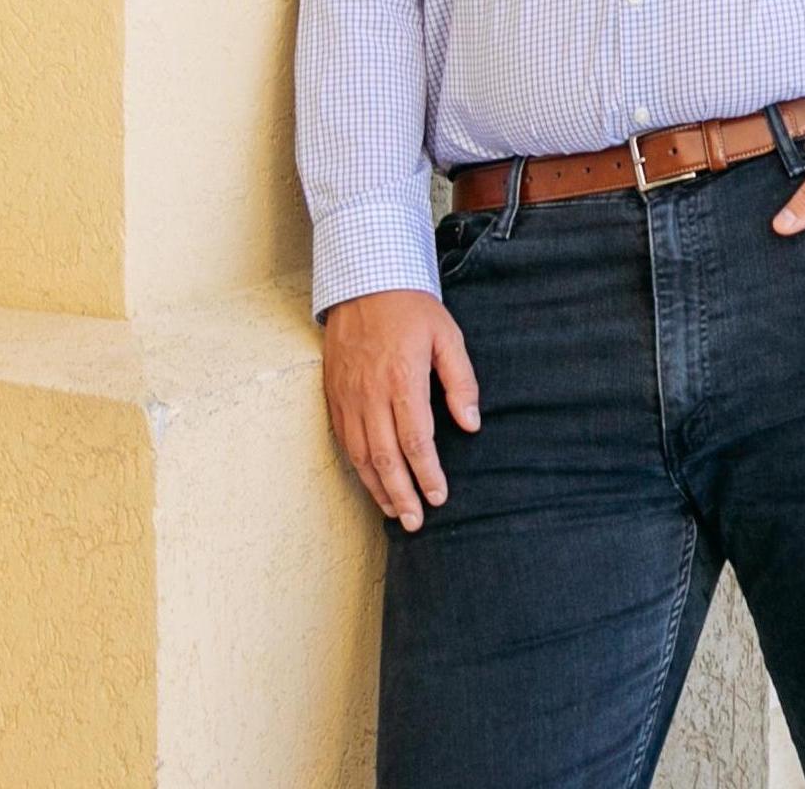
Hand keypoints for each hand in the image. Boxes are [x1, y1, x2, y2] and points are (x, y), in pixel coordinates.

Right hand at [321, 288, 480, 530]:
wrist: (363, 282)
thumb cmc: (410, 308)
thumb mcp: (447, 335)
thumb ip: (461, 380)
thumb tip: (471, 423)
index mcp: (402, 378)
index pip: (416, 440)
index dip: (428, 473)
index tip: (439, 496)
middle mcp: (371, 394)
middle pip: (385, 457)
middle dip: (402, 494)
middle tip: (417, 521)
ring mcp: (348, 397)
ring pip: (361, 455)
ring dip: (379, 488)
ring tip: (397, 512)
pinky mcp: (334, 396)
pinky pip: (345, 441)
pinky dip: (358, 469)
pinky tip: (372, 482)